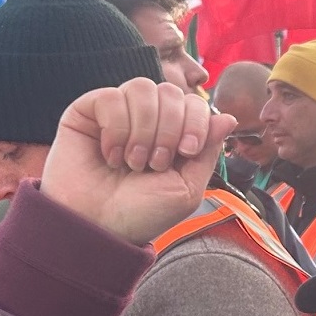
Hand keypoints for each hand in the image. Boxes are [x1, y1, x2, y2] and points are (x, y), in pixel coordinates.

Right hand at [41, 78, 234, 244]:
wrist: (100, 228)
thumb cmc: (142, 213)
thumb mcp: (187, 188)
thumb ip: (208, 151)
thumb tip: (229, 118)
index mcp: (173, 133)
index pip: (194, 102)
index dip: (196, 121)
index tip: (186, 151)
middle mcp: (147, 119)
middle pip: (171, 92)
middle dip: (169, 129)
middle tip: (156, 163)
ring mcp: (117, 112)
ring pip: (142, 88)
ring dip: (143, 129)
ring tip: (134, 163)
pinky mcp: (86, 112)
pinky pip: (109, 97)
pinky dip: (115, 128)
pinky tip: (110, 156)